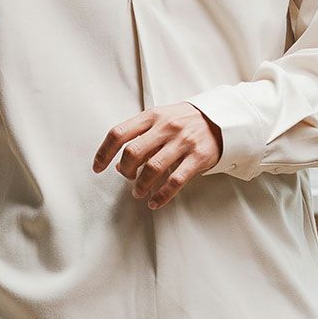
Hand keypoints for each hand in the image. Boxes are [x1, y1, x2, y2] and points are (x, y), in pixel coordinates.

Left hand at [91, 102, 223, 208]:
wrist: (220, 119)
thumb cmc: (184, 122)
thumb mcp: (160, 121)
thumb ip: (139, 139)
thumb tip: (118, 165)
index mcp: (152, 116)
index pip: (119, 133)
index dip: (104, 152)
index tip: (97, 168)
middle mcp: (166, 127)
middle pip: (133, 152)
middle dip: (125, 171)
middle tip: (127, 179)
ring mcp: (183, 142)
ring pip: (153, 168)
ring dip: (141, 185)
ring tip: (139, 193)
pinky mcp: (198, 157)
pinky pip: (176, 180)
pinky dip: (162, 195)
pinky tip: (155, 202)